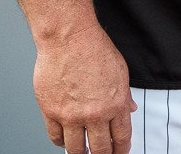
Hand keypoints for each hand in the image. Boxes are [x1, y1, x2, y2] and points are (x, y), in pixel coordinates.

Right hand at [32, 24, 137, 153]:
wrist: (68, 37)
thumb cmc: (93, 48)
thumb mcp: (120, 71)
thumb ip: (124, 94)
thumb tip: (129, 109)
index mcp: (116, 104)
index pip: (121, 138)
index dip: (121, 151)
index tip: (120, 153)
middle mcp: (95, 113)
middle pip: (100, 150)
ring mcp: (71, 115)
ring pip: (76, 149)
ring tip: (82, 152)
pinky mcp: (51, 111)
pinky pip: (55, 137)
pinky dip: (60, 142)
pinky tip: (64, 140)